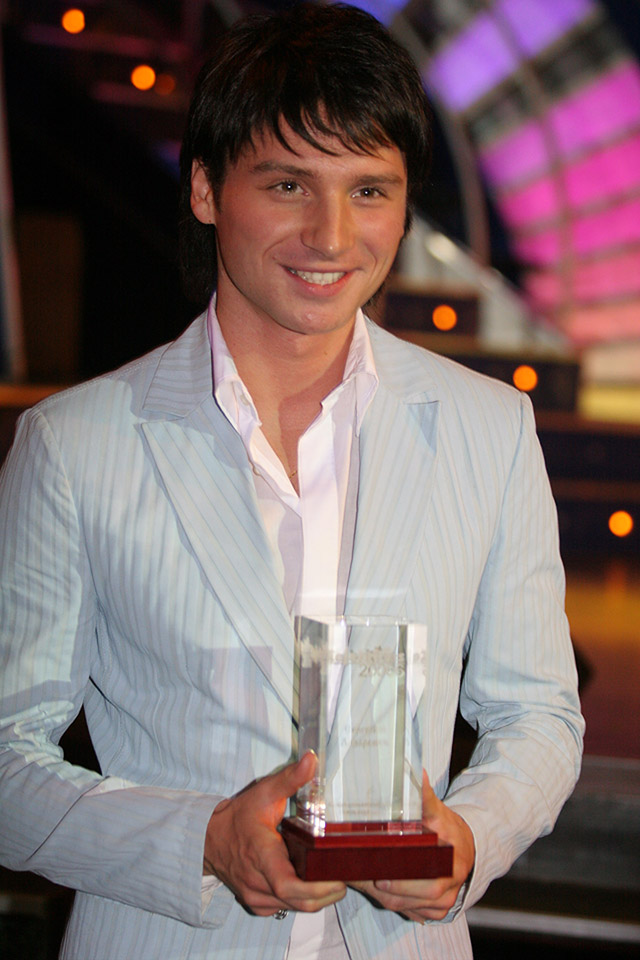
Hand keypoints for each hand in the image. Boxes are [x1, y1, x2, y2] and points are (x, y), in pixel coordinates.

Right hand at [203, 752, 345, 916]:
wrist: (209, 839)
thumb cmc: (238, 817)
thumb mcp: (263, 793)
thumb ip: (290, 778)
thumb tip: (312, 760)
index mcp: (261, 855)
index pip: (289, 885)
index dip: (317, 888)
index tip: (338, 878)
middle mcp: (257, 882)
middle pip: (300, 901)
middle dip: (327, 892)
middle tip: (345, 875)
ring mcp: (256, 897)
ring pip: (295, 907)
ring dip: (317, 896)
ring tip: (332, 876)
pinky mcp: (257, 904)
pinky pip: (286, 907)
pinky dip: (302, 899)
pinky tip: (310, 881)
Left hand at [350, 770, 474, 922]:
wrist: (465, 846)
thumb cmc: (447, 827)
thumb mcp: (436, 810)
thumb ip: (424, 795)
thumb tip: (415, 771)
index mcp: (451, 861)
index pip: (427, 880)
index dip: (403, 883)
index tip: (381, 877)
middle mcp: (450, 884)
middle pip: (416, 898)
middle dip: (389, 891)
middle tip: (364, 879)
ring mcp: (446, 899)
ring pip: (412, 907)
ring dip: (388, 898)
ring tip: (366, 883)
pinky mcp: (440, 908)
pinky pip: (415, 912)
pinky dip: (397, 904)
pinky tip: (382, 891)